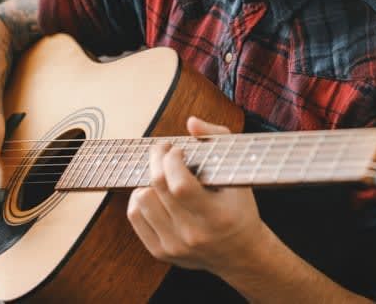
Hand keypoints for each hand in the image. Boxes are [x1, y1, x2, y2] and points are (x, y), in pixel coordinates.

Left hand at [127, 116, 268, 273]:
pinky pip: (135, 215)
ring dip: (148, 181)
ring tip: (163, 175)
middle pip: (156, 188)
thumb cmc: (240, 209)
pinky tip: (155, 193)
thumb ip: (219, 139)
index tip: (178, 149)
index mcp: (216, 216)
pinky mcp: (160, 252)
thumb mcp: (240, 173)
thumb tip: (191, 122)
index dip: (172, 159)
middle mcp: (193, 234)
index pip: (179, 184)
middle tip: (165, 151)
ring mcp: (174, 245)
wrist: (241, 254)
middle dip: (157, 159)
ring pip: (141, 199)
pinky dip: (140, 198)